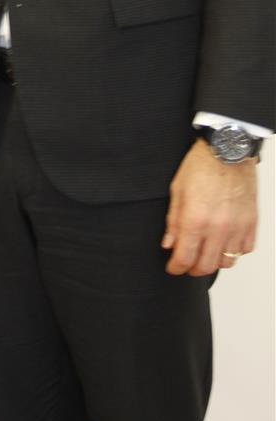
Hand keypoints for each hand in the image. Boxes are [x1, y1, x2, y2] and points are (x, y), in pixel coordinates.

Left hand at [161, 138, 257, 275]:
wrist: (227, 151)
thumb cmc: (201, 166)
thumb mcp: (177, 190)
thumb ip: (173, 221)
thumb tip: (169, 244)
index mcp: (195, 220)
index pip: (184, 258)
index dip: (176, 267)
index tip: (173, 267)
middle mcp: (218, 228)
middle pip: (206, 266)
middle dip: (192, 269)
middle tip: (186, 263)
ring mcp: (237, 227)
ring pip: (227, 262)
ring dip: (214, 261)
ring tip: (205, 253)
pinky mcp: (251, 223)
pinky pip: (245, 249)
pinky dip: (234, 251)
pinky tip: (224, 242)